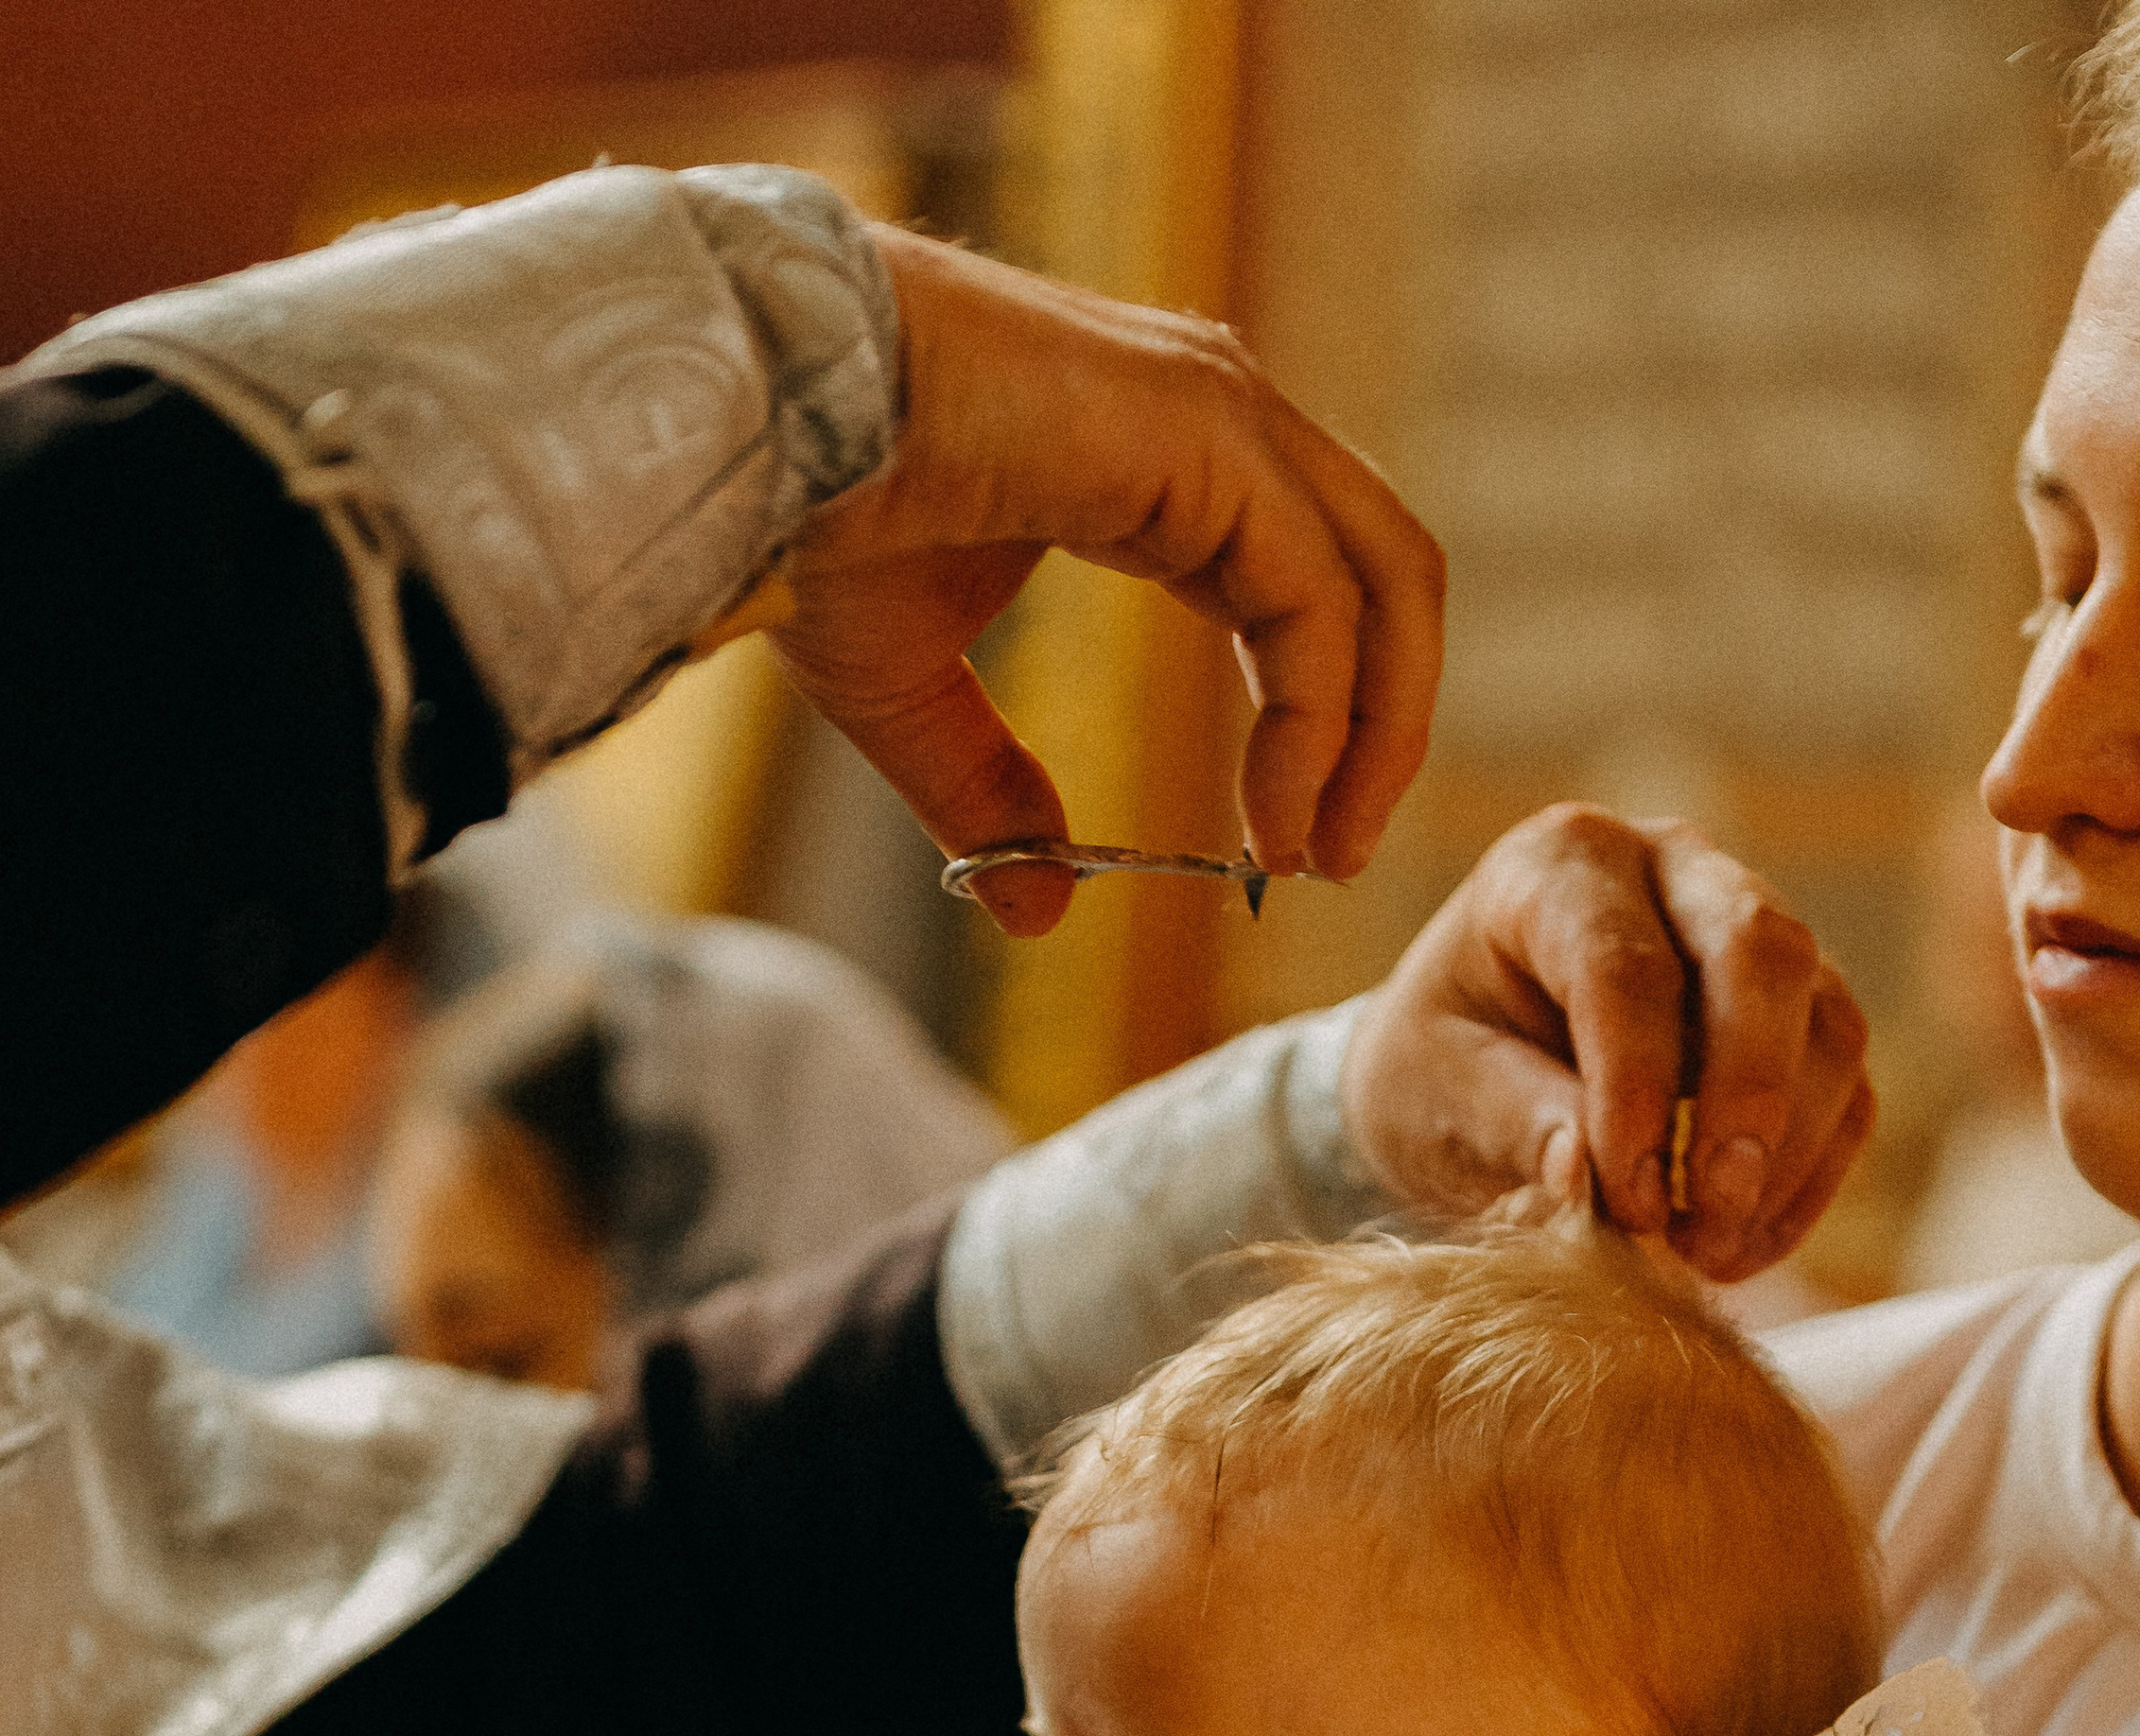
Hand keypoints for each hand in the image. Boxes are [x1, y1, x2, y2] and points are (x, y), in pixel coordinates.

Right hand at [768, 228, 1444, 934]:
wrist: (746, 421)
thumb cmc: (805, 516)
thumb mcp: (911, 693)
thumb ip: (991, 792)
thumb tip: (1039, 910)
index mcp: (1164, 454)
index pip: (1307, 583)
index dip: (1321, 718)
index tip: (1288, 841)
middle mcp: (1216, 415)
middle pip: (1382, 574)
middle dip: (1381, 727)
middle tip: (1337, 858)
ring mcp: (1221, 411)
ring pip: (1381, 580)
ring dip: (1374, 735)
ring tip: (1319, 854)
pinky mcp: (1208, 434)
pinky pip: (1316, 602)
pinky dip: (1319, 724)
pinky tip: (1271, 821)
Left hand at [1340, 805, 1874, 1280]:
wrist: (1463, 1082)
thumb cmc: (1438, 1070)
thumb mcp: (1431, 1093)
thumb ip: (1506, 1119)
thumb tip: (1585, 1173)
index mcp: (1563, 863)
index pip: (1625, 963)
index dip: (1635, 1087)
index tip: (1628, 1201)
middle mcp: (1677, 869)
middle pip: (1764, 953)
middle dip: (1749, 1097)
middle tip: (1709, 1215)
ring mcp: (1756, 935)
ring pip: (1828, 1021)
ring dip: (1786, 1153)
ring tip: (1710, 1251)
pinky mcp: (1803, 1014)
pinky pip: (1847, 1089)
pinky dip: (1809, 1180)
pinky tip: (1744, 1249)